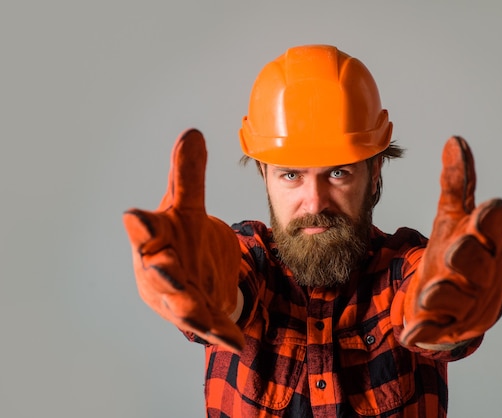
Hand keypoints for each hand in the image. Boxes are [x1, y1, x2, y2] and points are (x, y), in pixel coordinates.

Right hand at [123, 129, 244, 350]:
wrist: (193, 276)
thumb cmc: (181, 238)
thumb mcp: (188, 207)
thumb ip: (189, 175)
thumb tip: (192, 132)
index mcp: (156, 239)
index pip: (144, 230)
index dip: (140, 225)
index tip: (134, 217)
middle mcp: (161, 270)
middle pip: (157, 271)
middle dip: (159, 268)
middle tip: (160, 262)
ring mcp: (178, 296)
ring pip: (179, 303)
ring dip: (185, 306)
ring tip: (192, 311)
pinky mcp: (199, 316)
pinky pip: (210, 326)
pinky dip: (222, 333)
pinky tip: (238, 342)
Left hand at [399, 136, 501, 345]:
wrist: (453, 302)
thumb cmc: (457, 252)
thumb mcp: (453, 217)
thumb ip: (456, 184)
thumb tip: (454, 140)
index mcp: (482, 244)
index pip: (489, 230)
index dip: (489, 220)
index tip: (491, 205)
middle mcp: (477, 274)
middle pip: (475, 263)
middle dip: (467, 255)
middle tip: (455, 248)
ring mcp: (462, 302)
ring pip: (455, 298)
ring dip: (443, 295)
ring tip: (428, 293)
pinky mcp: (445, 326)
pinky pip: (435, 329)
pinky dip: (424, 332)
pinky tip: (409, 334)